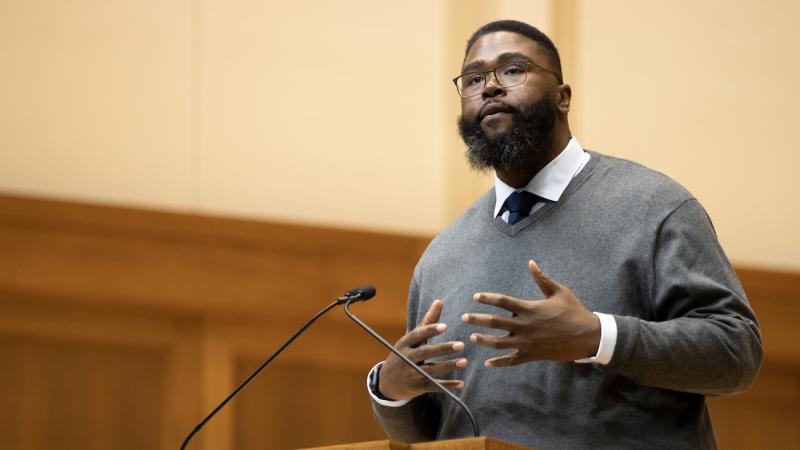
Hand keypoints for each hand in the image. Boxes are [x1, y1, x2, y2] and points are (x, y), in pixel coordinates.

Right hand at [378, 299, 467, 400]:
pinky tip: (461, 384)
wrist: (387, 383)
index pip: (418, 334)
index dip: (431, 330)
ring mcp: (412, 373)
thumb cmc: (404, 354)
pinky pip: (434, 386)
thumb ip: (427, 321)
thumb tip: (440, 301)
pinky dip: (447, 386)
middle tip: (462, 345)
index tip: (446, 326)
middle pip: (425, 352)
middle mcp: (407, 357)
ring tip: (464, 361)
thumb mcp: (411, 338)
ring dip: (448, 366)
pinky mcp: (418, 387)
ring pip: (431, 370)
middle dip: (443, 349)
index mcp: (405, 343)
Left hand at [461, 260, 600, 366]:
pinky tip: (488, 363)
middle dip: (477, 319)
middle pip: (495, 322)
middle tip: (464, 317)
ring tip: (472, 338)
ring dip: (484, 340)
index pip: (502, 302)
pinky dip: (500, 362)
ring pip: (499, 343)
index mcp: (530, 308)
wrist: (589, 336)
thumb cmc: (575, 311)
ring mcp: (527, 343)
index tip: (476, 297)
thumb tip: (531, 263)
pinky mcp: (532, 355)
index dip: (487, 298)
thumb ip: (542, 279)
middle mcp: (525, 326)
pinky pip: (512, 360)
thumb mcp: (559, 291)